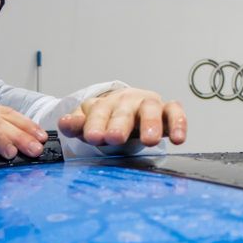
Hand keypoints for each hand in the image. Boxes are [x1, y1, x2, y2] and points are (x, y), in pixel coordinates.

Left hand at [58, 87, 186, 146]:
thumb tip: (62, 123)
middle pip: (123, 111)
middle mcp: (126, 102)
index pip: (97, 111)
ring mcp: (147, 104)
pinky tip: (179, 139)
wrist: (125, 112)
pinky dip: (179, 123)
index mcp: (104, 104)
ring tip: (150, 140)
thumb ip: (76, 125)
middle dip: (119, 124)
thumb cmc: (106, 121)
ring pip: (150, 109)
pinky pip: (175, 112)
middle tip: (114, 138)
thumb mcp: (88, 124)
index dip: (94, 123)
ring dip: (150, 123)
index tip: (92, 136)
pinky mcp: (167, 111)